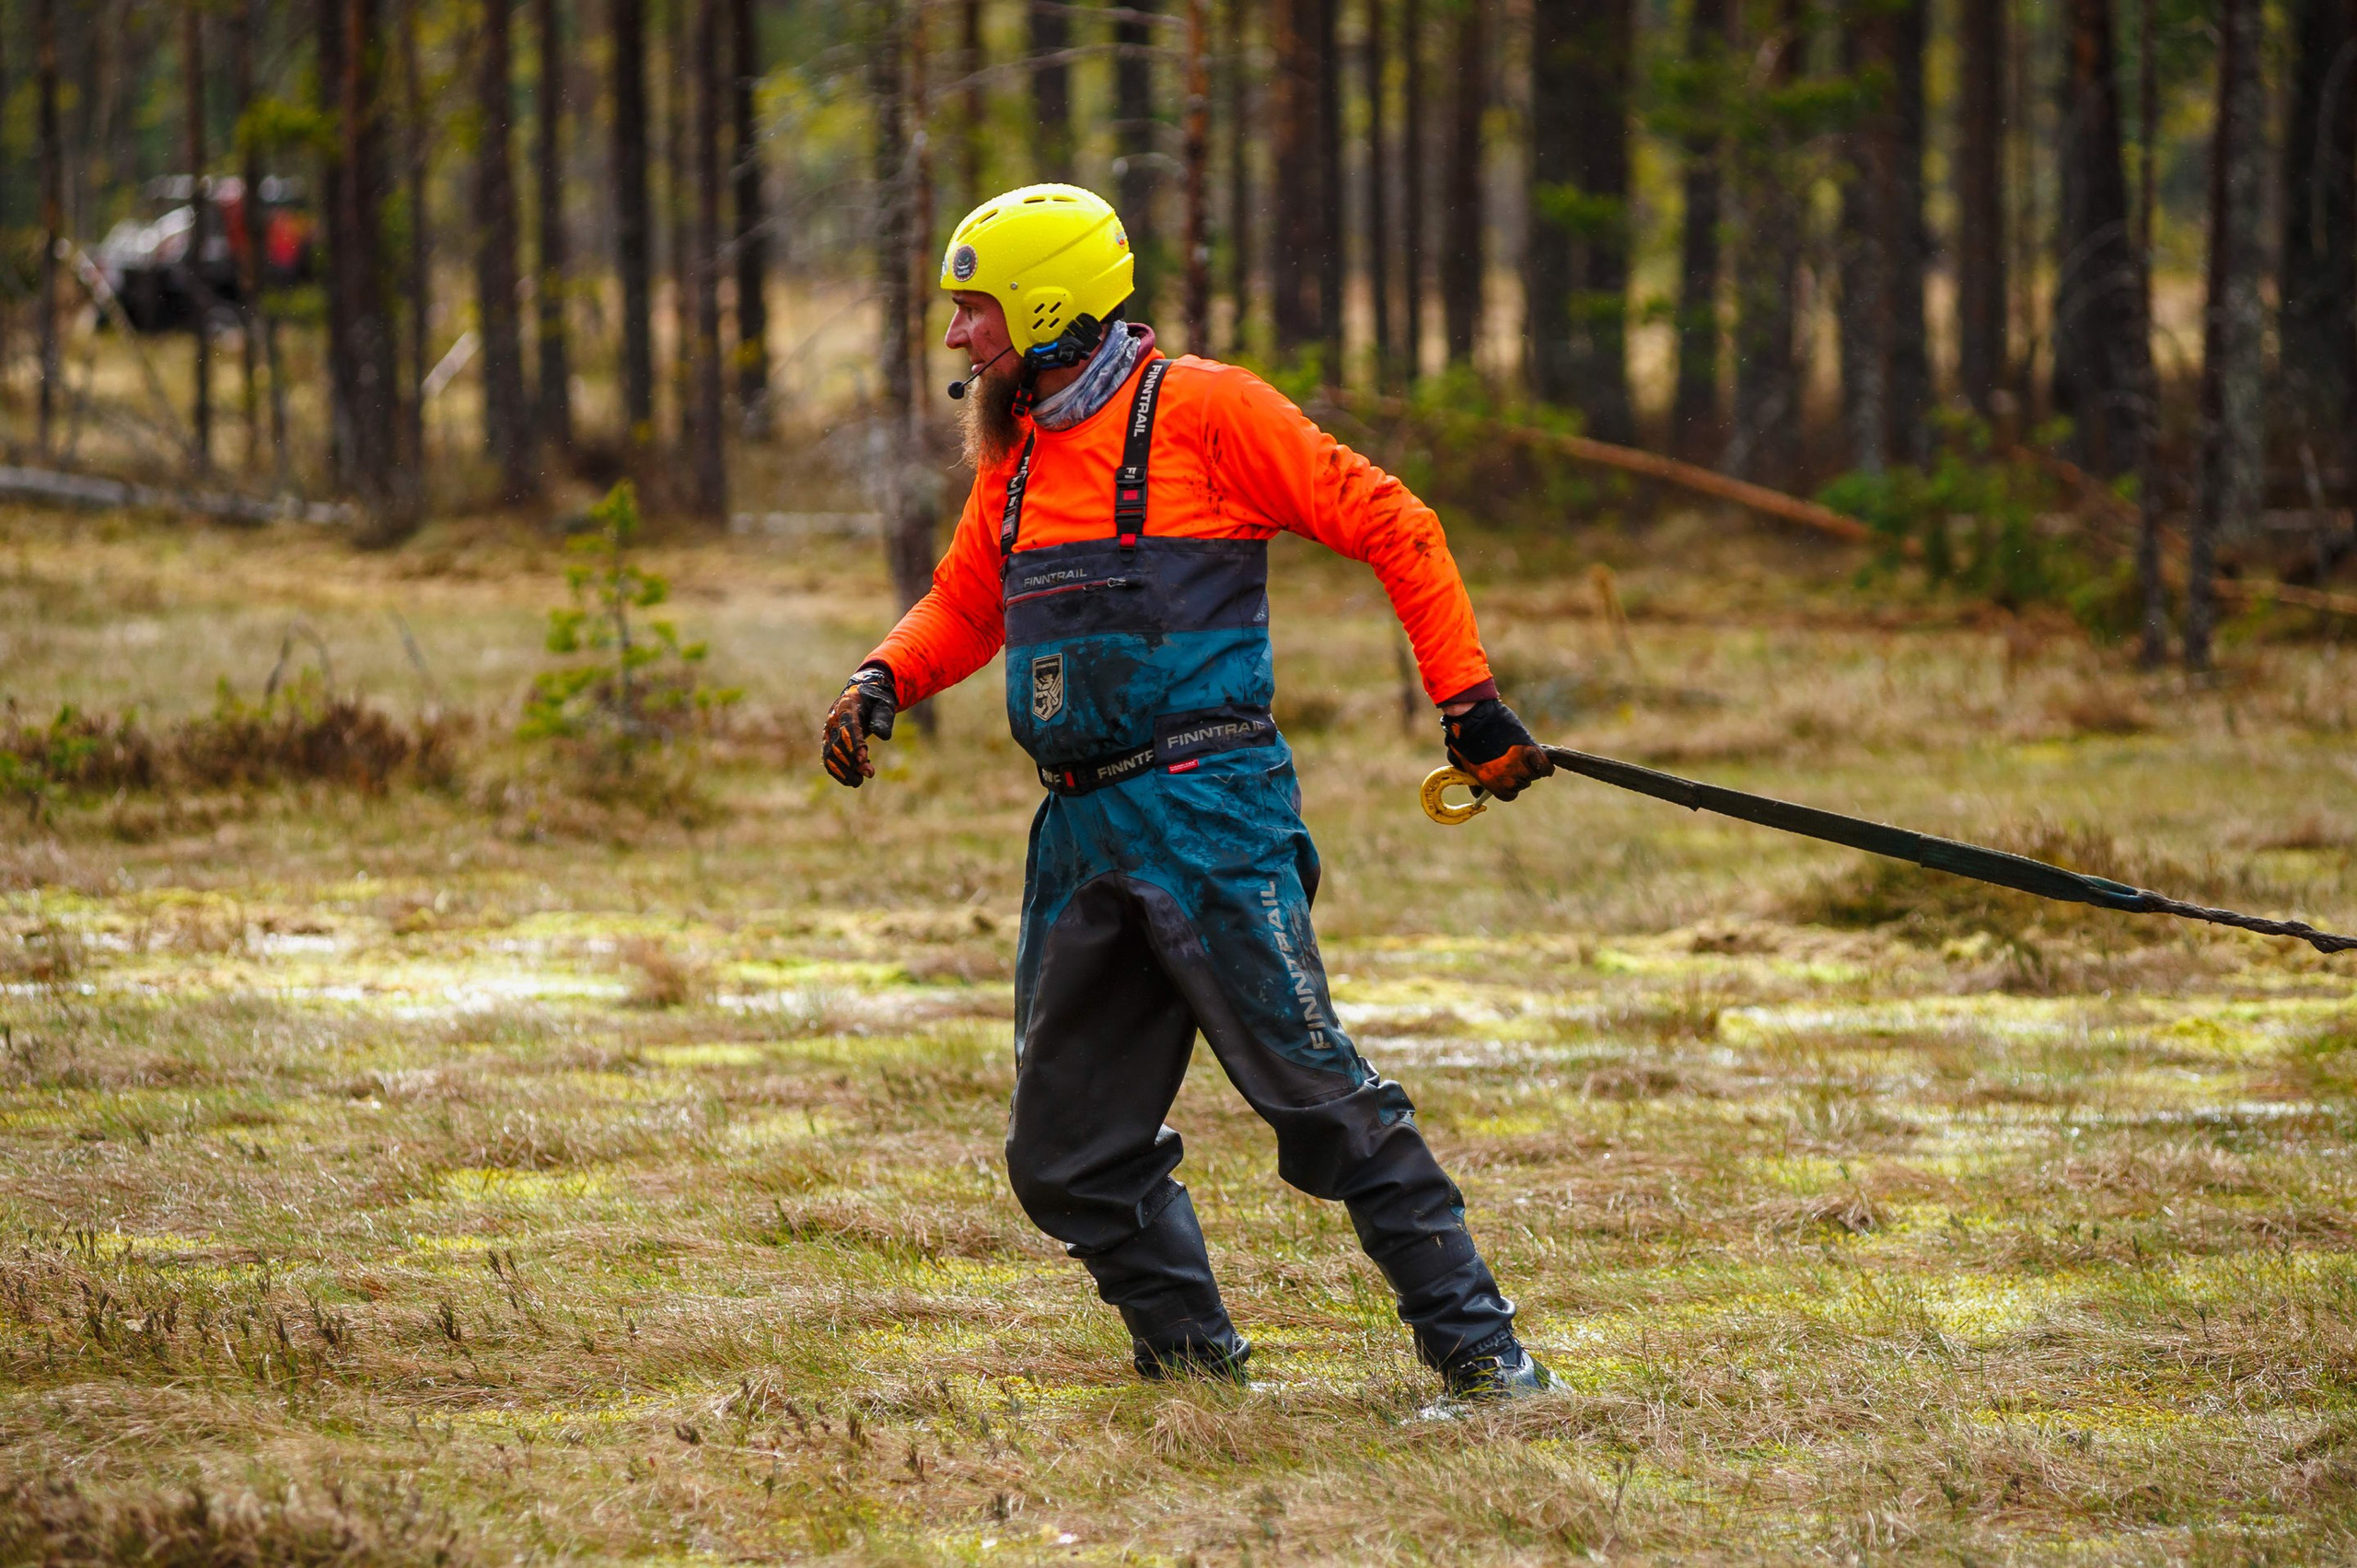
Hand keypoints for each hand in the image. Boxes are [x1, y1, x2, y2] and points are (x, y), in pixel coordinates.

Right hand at [822, 665, 898, 786]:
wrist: (862, 697)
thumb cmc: (875, 701)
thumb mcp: (884, 704)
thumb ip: (883, 718)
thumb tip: (883, 737)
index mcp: (846, 707)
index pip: (847, 727)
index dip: (855, 744)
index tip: (864, 759)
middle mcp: (833, 720)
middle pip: (837, 744)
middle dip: (852, 761)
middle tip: (869, 773)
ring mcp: (829, 731)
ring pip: (829, 755)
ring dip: (843, 771)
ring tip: (859, 781)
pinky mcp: (828, 742)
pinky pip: (828, 760)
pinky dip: (838, 772)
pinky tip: (851, 780)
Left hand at [1442, 698, 1552, 801]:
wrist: (1474, 720)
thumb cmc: (1466, 741)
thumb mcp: (1467, 766)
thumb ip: (1476, 782)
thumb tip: (1477, 792)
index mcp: (1495, 786)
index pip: (1510, 795)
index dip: (1507, 785)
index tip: (1506, 776)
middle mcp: (1510, 780)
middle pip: (1523, 782)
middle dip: (1517, 773)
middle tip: (1511, 759)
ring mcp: (1522, 766)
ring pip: (1534, 773)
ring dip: (1530, 765)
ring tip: (1520, 753)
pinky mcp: (1531, 750)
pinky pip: (1545, 766)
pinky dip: (1544, 763)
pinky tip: (1539, 758)